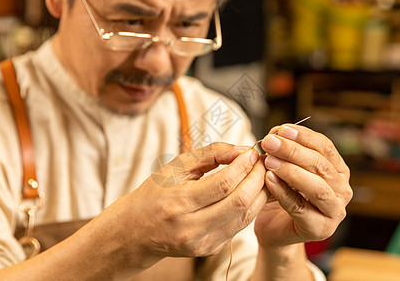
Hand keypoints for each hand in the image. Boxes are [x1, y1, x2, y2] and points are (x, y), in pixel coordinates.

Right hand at [95, 142, 268, 269]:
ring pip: (245, 217)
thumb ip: (210, 154)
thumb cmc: (155, 192)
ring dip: (260, 193)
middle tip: (263, 162)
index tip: (252, 153)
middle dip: (258, 178)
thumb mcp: (175, 167)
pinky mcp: (209, 249)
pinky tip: (251, 191)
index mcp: (178, 203)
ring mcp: (202, 242)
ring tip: (261, 175)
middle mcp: (190, 228)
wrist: (136, 231)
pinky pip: (239, 226)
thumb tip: (242, 150)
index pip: (223, 184)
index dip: (243, 166)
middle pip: (239, 202)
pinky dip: (250, 206)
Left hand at [254, 124, 351, 247]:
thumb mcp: (284, 168)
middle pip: (321, 165)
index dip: (303, 136)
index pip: (325, 147)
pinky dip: (283, 192)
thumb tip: (276, 133)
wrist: (274, 229)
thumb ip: (283, 152)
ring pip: (317, 188)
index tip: (281, 129)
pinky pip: (300, 208)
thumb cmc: (281, 195)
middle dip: (293, 151)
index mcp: (337, 171)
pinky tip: (269, 180)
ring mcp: (335, 212)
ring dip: (291, 171)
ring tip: (269, 161)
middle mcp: (342, 190)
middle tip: (270, 142)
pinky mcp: (320, 229)